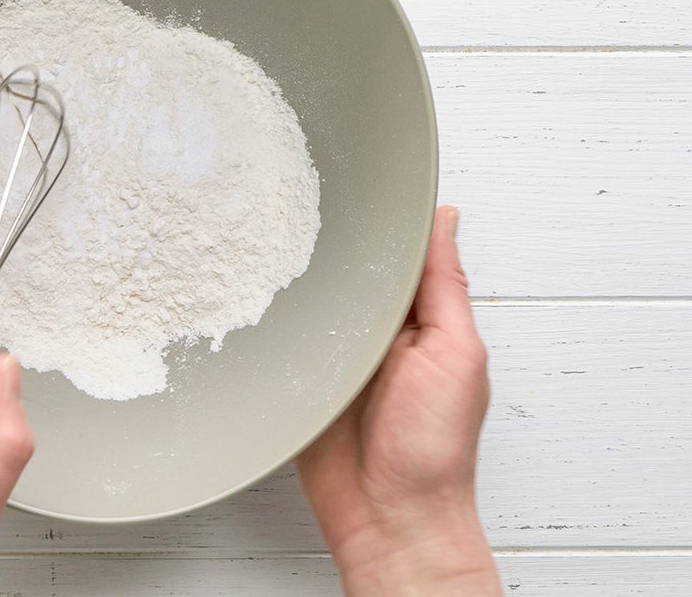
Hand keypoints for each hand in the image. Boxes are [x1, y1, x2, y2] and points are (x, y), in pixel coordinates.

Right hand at [297, 207, 501, 595]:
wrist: (389, 520)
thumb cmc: (435, 450)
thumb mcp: (454, 355)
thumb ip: (445, 287)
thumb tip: (446, 221)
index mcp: (419, 320)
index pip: (397, 254)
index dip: (380, 221)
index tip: (356, 181)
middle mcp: (376, 334)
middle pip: (346, 273)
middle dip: (325, 245)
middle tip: (293, 202)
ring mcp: (334, 357)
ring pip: (308, 302)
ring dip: (291, 283)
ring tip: (263, 241)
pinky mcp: (300, 382)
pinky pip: (282, 342)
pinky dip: (269, 324)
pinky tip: (249, 298)